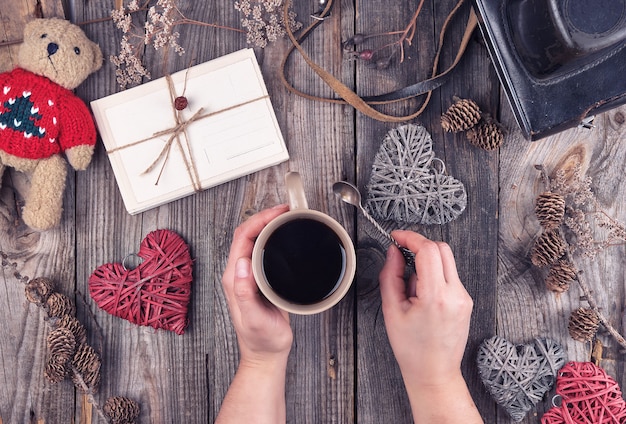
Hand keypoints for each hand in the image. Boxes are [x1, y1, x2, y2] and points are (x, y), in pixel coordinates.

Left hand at [221, 204, 292, 365]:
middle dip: (265, 217)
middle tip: (286, 210)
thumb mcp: (254, 318)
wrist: (265, 353)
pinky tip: (284, 235)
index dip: (259, 220)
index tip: (278, 213)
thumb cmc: (261, 340)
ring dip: (268, 224)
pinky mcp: (258, 279)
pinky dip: (273, 237)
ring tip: (286, 217)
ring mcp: (248, 276)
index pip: (243, 238)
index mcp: (234, 278)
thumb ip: (244, 293)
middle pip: (247, 234)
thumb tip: (241, 265)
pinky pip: (262, 250)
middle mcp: (238, 273)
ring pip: (254, 240)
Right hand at [379, 231, 481, 422]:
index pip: (428, 251)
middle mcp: (456, 294)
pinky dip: (433, 273)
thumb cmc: (412, 349)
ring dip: (426, 260)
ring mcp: (464, 297)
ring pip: (447, 259)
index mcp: (436, 297)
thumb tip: (394, 252)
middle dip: (419, 245)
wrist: (434, 373)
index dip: (410, 238)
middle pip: (441, 248)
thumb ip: (390, 275)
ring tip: (411, 285)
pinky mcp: (466, 300)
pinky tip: (422, 293)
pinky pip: (450, 274)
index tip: (396, 237)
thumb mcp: (391, 310)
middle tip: (401, 253)